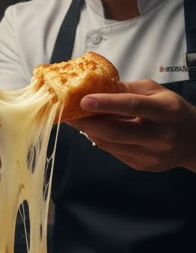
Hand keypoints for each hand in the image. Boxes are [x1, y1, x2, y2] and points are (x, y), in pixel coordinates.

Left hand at [72, 79, 195, 171]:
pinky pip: (113, 152)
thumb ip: (127, 89)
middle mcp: (161, 135)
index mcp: (166, 111)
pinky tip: (94, 131)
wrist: (193, 140)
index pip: (132, 106)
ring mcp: (152, 154)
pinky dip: (99, 140)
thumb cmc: (172, 111)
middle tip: (69, 113)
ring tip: (77, 120)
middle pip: (115, 131)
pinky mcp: (143, 165)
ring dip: (89, 131)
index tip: (83, 100)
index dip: (105, 104)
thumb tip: (97, 87)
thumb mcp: (156, 92)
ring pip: (110, 144)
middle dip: (87, 122)